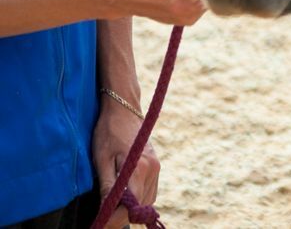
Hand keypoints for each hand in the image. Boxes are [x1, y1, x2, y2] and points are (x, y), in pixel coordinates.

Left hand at [93, 102, 158, 228]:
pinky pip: (150, 192)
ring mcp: (157, 168)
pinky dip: (138, 200)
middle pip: (139, 208)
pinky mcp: (157, 166)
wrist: (124, 109)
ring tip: (111, 210)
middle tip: (101, 219)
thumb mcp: (101, 159)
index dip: (112, 221)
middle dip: (121, 217)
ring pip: (147, 202)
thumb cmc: (107, 132)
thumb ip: (108, 186)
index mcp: (139, 169)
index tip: (98, 225)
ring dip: (131, 210)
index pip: (128, 208)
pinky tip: (124, 197)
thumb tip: (107, 211)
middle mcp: (153, 170)